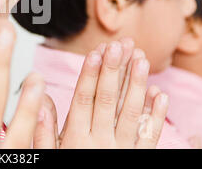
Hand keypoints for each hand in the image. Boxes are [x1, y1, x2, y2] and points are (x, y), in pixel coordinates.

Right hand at [34, 39, 167, 148]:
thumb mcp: (47, 157)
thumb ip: (43, 130)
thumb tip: (42, 98)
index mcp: (75, 139)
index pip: (84, 100)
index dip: (90, 75)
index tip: (96, 52)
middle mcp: (100, 142)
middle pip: (108, 101)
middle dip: (114, 70)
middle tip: (120, 45)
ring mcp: (121, 150)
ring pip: (130, 113)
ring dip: (137, 85)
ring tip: (141, 59)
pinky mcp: (137, 158)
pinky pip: (148, 136)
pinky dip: (156, 115)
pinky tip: (160, 94)